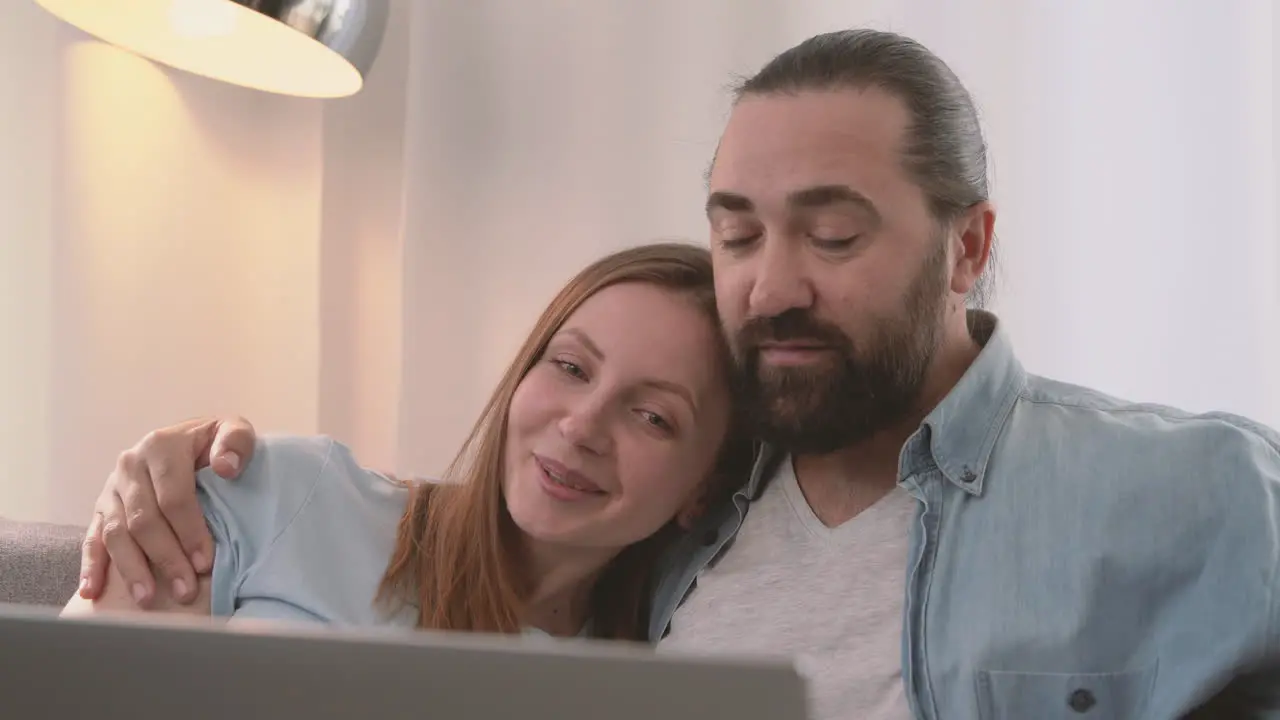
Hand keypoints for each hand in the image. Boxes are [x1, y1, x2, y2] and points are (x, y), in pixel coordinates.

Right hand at [77, 416, 256, 604]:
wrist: (187, 440)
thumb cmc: (214, 444)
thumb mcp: (232, 430)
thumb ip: (236, 442)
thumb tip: (225, 468)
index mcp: (161, 446)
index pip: (174, 496)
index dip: (189, 531)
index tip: (205, 562)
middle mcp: (130, 465)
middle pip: (143, 520)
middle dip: (165, 558)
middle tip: (185, 590)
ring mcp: (112, 488)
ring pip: (116, 533)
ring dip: (131, 568)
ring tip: (147, 598)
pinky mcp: (100, 507)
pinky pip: (91, 538)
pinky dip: (90, 565)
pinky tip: (92, 591)